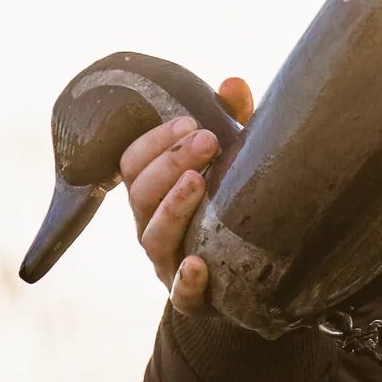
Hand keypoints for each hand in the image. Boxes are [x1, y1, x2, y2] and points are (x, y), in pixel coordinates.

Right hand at [119, 77, 253, 313]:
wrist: (247, 277)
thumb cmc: (230, 207)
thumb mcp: (232, 164)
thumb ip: (232, 124)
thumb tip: (232, 83)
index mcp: (152, 194)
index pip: (133, 162)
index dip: (156, 141)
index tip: (191, 121)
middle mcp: (150, 227)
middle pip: (140, 194)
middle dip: (170, 163)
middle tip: (206, 139)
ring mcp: (166, 263)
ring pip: (154, 237)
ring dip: (173, 207)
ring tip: (198, 182)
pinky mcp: (190, 298)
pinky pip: (181, 294)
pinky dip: (187, 281)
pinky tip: (199, 265)